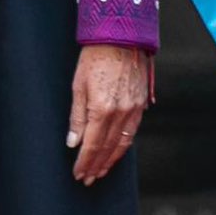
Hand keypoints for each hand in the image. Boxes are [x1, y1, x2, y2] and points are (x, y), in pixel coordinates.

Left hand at [66, 44, 152, 184]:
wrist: (121, 36)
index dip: (85, 162)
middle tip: (88, 179)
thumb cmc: (95, 57)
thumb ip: (77, 117)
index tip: (78, 173)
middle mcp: (121, 112)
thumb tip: (73, 142)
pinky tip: (116, 151)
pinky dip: (124, 145)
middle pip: (108, 148)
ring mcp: (134, 108)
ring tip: (101, 171)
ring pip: (123, 143)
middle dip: (97, 166)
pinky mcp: (141, 103)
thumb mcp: (78, 85)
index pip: (92, 145)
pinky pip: (133, 131)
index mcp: (102, 108)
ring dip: (111, 160)